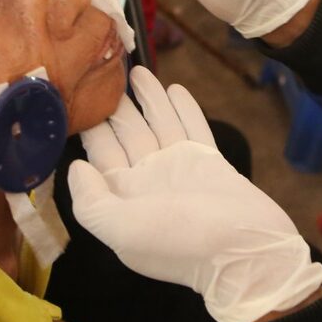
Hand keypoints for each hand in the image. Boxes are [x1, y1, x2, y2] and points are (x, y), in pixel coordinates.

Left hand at [68, 66, 321, 321]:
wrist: (246, 251)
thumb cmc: (181, 242)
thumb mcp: (122, 229)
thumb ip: (91, 201)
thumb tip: (76, 167)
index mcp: (122, 199)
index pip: (99, 155)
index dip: (88, 127)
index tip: (77, 96)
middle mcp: (147, 182)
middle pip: (126, 135)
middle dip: (115, 106)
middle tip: (105, 72)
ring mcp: (179, 170)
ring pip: (159, 125)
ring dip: (147, 98)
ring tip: (136, 70)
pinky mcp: (208, 163)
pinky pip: (192, 127)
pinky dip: (183, 108)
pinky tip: (174, 87)